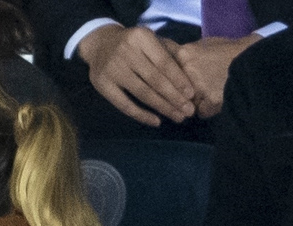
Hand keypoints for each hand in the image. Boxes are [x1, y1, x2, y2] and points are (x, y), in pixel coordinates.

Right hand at [78, 24, 195, 126]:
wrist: (100, 44)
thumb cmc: (133, 44)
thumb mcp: (149, 39)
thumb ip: (167, 53)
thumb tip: (189, 78)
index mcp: (141, 37)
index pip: (164, 62)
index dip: (179, 80)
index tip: (191, 95)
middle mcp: (126, 52)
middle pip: (154, 79)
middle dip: (174, 97)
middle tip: (188, 111)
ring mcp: (112, 70)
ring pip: (142, 93)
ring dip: (162, 107)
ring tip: (178, 117)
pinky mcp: (102, 85)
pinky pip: (124, 104)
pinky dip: (141, 115)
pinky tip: (156, 121)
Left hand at [172, 35, 260, 117]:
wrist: (256, 59)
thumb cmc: (231, 50)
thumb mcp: (207, 44)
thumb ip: (187, 54)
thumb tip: (172, 63)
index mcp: (183, 55)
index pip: (161, 73)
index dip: (166, 81)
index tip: (167, 85)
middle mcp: (186, 72)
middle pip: (172, 91)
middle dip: (178, 95)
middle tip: (191, 94)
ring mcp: (197, 89)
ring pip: (185, 104)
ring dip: (192, 104)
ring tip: (206, 97)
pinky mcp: (210, 102)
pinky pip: (201, 113)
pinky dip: (208, 110)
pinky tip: (217, 101)